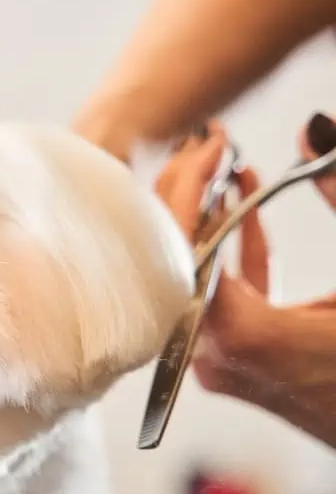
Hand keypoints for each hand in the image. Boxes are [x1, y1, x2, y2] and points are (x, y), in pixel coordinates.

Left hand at [154, 117, 335, 447]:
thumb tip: (315, 128)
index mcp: (245, 335)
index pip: (184, 245)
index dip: (190, 186)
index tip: (210, 144)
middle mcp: (214, 354)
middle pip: (178, 259)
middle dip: (191, 193)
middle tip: (210, 146)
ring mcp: (217, 364)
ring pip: (193, 276)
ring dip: (210, 219)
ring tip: (226, 167)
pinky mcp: (228, 364)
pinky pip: (215, 297)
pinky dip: (229, 253)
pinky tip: (240, 207)